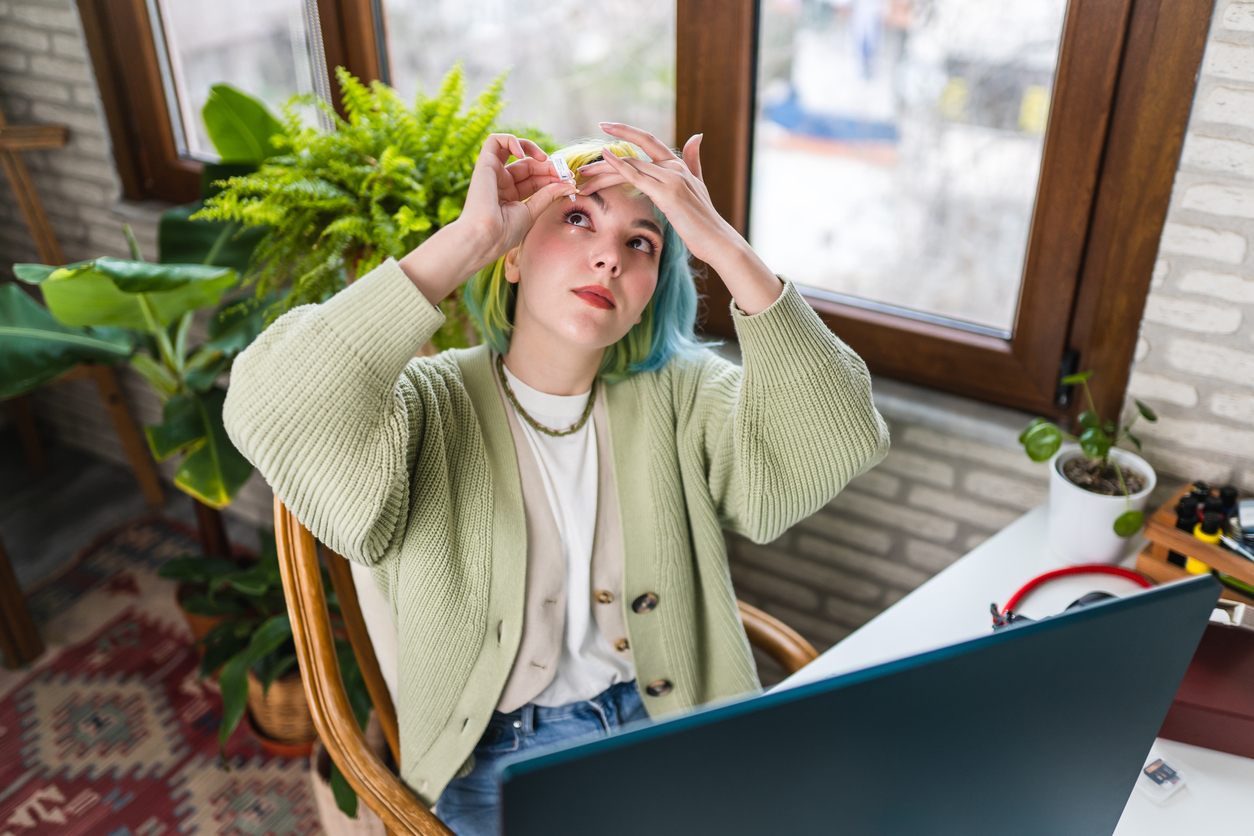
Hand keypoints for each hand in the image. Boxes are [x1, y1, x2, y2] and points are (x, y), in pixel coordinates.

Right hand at [458, 133, 576, 266]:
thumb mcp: (532, 212)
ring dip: (533, 150)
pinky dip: (511, 140)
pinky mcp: (484, 164)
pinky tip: (523, 154)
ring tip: (546, 159)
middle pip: (529, 165)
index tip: (569, 182)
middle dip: (549, 166)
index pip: (536, 179)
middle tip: (565, 172)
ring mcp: (492, 173)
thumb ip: (548, 195)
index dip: (553, 177)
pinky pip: (495, 141)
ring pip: (515, 150)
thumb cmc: (504, 232)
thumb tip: (569, 185)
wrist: (484, 237)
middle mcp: (501, 183)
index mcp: (511, 196)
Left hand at [575, 123, 737, 267]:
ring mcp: (671, 178)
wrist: (717, 240)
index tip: (604, 126)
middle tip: (581, 166)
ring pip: (630, 166)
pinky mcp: (667, 193)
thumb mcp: (698, 185)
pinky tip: (604, 159)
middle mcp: (674, 167)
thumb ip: (693, 160)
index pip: (647, 141)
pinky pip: (637, 176)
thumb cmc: (704, 220)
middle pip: (633, 155)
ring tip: (583, 176)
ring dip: (603, 170)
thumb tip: (696, 136)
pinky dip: (619, 166)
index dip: (625, 131)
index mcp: (678, 164)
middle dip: (604, 160)